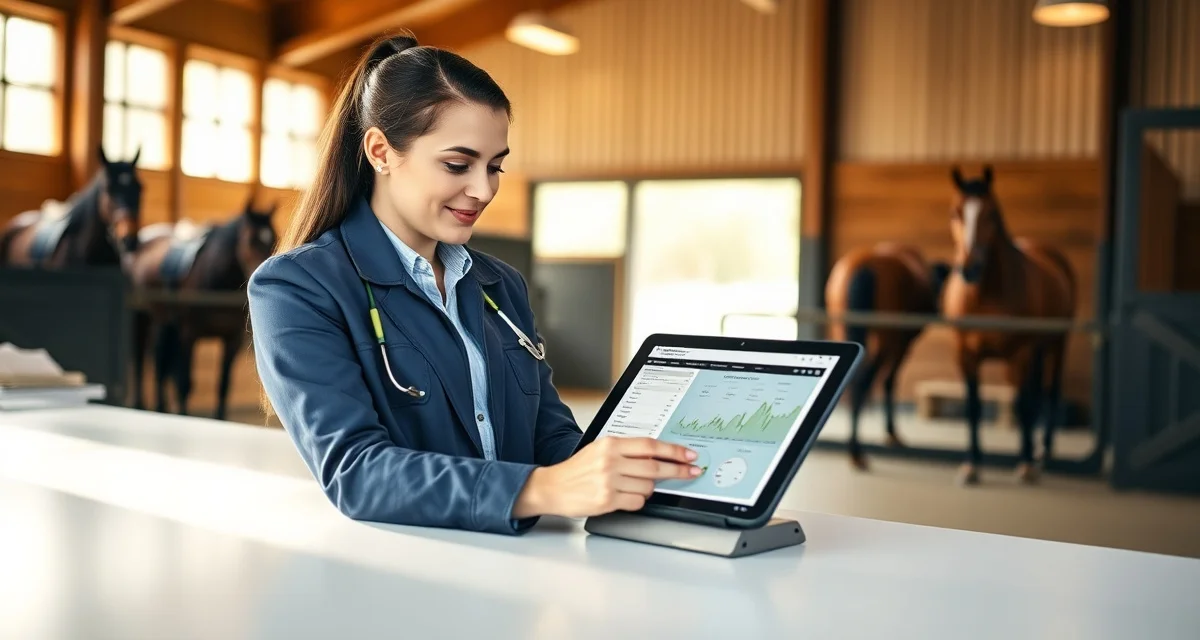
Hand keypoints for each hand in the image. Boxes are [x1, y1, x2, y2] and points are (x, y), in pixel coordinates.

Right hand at [513, 437, 700, 518]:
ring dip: (649, 488)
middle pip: (655, 466)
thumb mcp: (599, 450)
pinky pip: (637, 502)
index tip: (689, 455)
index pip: (650, 446)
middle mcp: (610, 461)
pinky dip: (638, 500)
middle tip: (692, 472)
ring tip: (635, 486)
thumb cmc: (577, 470)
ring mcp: (609, 482)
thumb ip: (625, 450)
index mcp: (610, 444)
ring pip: (648, 486)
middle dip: (678, 470)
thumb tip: (657, 454)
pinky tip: (627, 497)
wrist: (552, 487)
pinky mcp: (607, 501)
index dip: (674, 451)